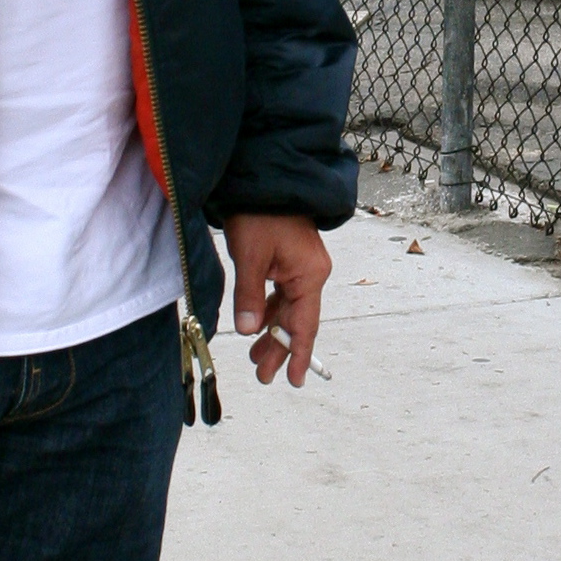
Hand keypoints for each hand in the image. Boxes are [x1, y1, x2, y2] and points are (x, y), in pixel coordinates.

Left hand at [225, 214, 331, 386]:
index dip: (299, 355)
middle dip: (279, 348)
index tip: (296, 381)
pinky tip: (256, 324)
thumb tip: (248, 331)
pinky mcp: (288, 259)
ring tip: (254, 356)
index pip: (305, 325)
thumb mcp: (250, 257)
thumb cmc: (259, 214)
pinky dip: (269, 311)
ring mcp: (301, 266)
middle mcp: (311, 273)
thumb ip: (249, 297)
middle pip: (296, 320)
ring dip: (272, 331)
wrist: (263, 179)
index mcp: (309, 275)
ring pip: (287, 308)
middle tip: (262, 375)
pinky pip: (281, 293)